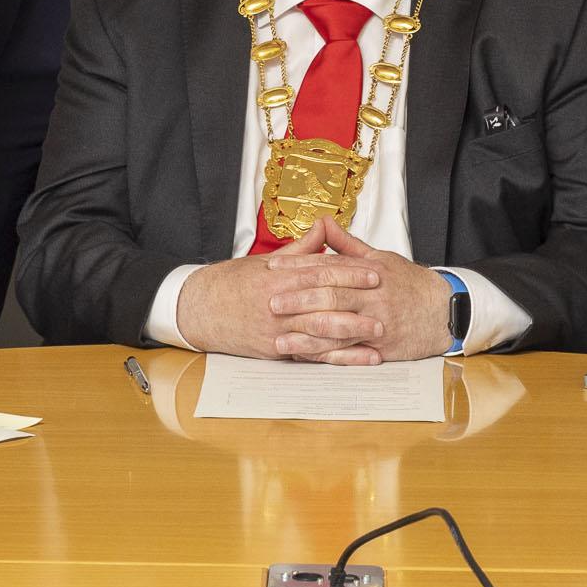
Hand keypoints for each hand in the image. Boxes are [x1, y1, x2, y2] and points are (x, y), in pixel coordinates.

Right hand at [171, 222, 448, 363]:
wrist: (199, 309)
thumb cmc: (232, 283)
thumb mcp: (264, 261)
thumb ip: (299, 250)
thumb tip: (324, 228)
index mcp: (279, 277)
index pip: (321, 272)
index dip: (351, 271)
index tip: (376, 270)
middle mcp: (279, 303)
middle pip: (325, 301)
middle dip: (358, 302)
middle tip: (386, 301)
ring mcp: (277, 329)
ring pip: (320, 331)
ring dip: (352, 333)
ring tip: (378, 333)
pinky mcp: (275, 350)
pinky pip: (311, 355)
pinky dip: (336, 358)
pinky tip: (357, 359)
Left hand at [278, 224, 450, 363]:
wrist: (443, 309)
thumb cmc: (409, 283)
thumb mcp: (381, 257)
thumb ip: (347, 245)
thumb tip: (323, 223)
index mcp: (368, 270)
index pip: (328, 265)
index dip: (298, 266)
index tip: (274, 267)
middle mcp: (371, 294)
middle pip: (329, 295)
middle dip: (298, 299)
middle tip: (271, 302)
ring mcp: (376, 321)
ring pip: (337, 327)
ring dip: (306, 334)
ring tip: (280, 338)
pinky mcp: (381, 345)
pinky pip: (349, 351)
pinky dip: (326, 355)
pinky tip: (306, 356)